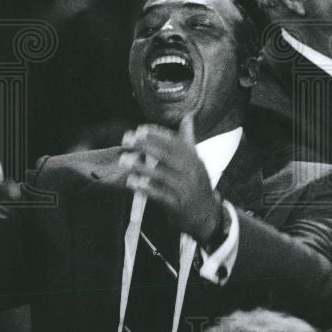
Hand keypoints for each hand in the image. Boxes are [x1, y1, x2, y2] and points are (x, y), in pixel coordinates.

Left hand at [119, 114, 221, 242]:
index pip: (175, 142)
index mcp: (194, 159)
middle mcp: (191, 171)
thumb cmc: (197, 184)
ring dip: (141, 167)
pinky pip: (160, 195)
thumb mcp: (196, 161)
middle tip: (127, 140)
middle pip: (167, 155)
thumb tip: (188, 116)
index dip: (157, 135)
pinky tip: (132, 182)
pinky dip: (145, 188)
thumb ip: (188, 140)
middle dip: (146, 146)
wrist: (207, 215)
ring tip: (124, 160)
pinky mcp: (178, 205)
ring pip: (161, 175)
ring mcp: (185, 188)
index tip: (139, 129)